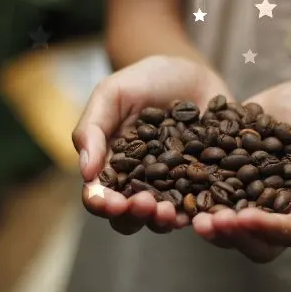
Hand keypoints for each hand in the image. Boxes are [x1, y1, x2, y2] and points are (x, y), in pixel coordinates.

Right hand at [72, 55, 232, 235]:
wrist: (190, 71)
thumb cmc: (143, 81)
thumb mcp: (111, 94)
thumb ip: (92, 129)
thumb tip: (86, 173)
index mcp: (112, 169)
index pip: (100, 197)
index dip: (102, 204)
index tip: (110, 202)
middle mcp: (140, 185)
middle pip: (130, 216)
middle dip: (134, 216)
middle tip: (143, 204)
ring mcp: (173, 188)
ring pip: (164, 218)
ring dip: (164, 220)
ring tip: (169, 211)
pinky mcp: (204, 184)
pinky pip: (202, 207)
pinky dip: (200, 214)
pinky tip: (201, 213)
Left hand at [193, 79, 290, 262]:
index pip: (290, 231)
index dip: (266, 228)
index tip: (243, 217)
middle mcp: (278, 216)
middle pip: (257, 242)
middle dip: (232, 234)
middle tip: (208, 222)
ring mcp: (251, 205)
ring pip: (231, 230)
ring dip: (211, 227)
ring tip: (190, 216)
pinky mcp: (228, 189)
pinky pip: (210, 204)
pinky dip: (194, 203)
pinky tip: (175, 192)